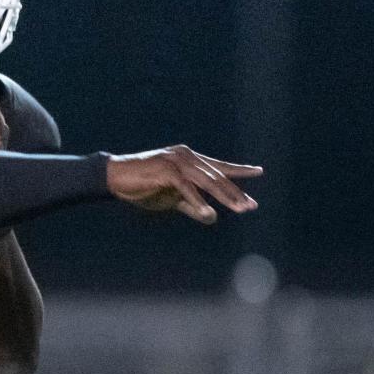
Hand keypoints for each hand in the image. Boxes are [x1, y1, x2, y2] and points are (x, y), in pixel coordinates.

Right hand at [106, 146, 261, 224]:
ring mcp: (176, 161)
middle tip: (251, 206)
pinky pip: (186, 188)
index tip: (258, 171)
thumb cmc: (144, 187)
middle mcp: (186, 156)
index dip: (239, 170)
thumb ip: (193, 207)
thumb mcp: (173, 199)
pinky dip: (198, 201)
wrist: (115, 178)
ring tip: (239, 209)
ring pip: (206, 180)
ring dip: (224, 196)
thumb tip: (213, 217)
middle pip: (217, 175)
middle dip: (235, 192)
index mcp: (189, 159)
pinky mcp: (165, 169)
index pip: (219, 166)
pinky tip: (209, 212)